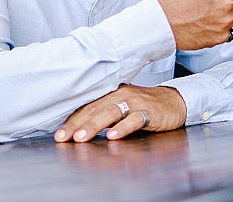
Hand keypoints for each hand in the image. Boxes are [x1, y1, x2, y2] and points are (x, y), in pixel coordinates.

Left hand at [54, 84, 186, 142]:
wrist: (173, 101)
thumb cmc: (143, 106)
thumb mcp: (120, 106)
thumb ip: (102, 113)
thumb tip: (78, 127)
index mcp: (110, 94)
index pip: (87, 107)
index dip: (72, 121)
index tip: (59, 134)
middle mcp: (120, 95)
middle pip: (94, 110)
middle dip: (76, 125)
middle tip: (64, 137)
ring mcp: (134, 103)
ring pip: (110, 113)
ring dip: (94, 126)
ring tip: (81, 137)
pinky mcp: (148, 112)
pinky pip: (134, 119)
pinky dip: (122, 128)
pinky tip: (113, 136)